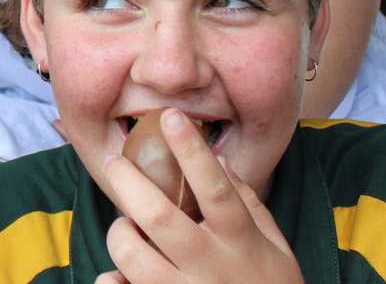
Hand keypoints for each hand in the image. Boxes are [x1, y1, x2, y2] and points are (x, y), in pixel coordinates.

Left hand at [96, 109, 301, 283]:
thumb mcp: (274, 248)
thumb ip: (249, 205)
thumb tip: (221, 160)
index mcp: (240, 243)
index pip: (215, 189)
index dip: (191, 151)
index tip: (170, 117)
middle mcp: (211, 267)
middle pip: (158, 216)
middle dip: (128, 183)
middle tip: (114, 163)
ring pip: (133, 255)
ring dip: (120, 234)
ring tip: (124, 228)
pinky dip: (111, 280)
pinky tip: (116, 277)